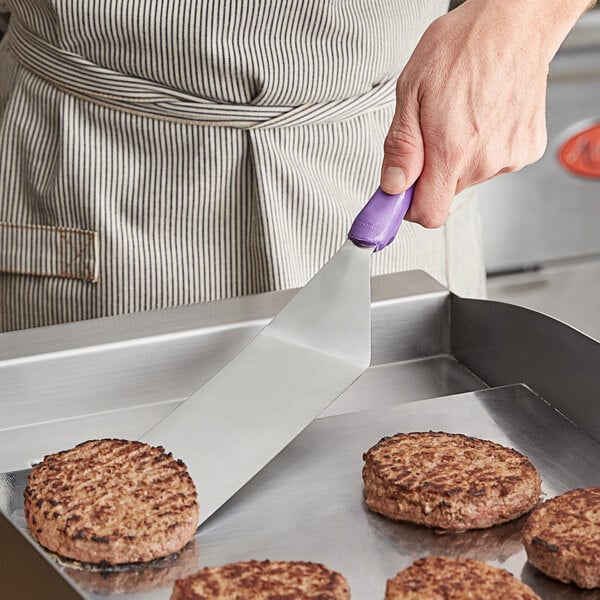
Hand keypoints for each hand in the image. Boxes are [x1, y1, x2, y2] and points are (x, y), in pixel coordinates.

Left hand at [380, 0, 590, 227]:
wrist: (515, 23)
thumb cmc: (463, 47)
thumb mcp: (411, 91)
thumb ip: (401, 147)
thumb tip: (392, 185)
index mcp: (452, 152)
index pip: (429, 214)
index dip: (410, 208)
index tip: (401, 196)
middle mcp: (484, 161)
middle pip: (445, 193)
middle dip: (432, 172)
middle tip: (432, 133)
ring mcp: (509, 157)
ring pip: (468, 177)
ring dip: (458, 157)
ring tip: (461, 116)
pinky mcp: (527, 149)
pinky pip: (493, 163)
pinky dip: (483, 147)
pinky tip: (483, 117)